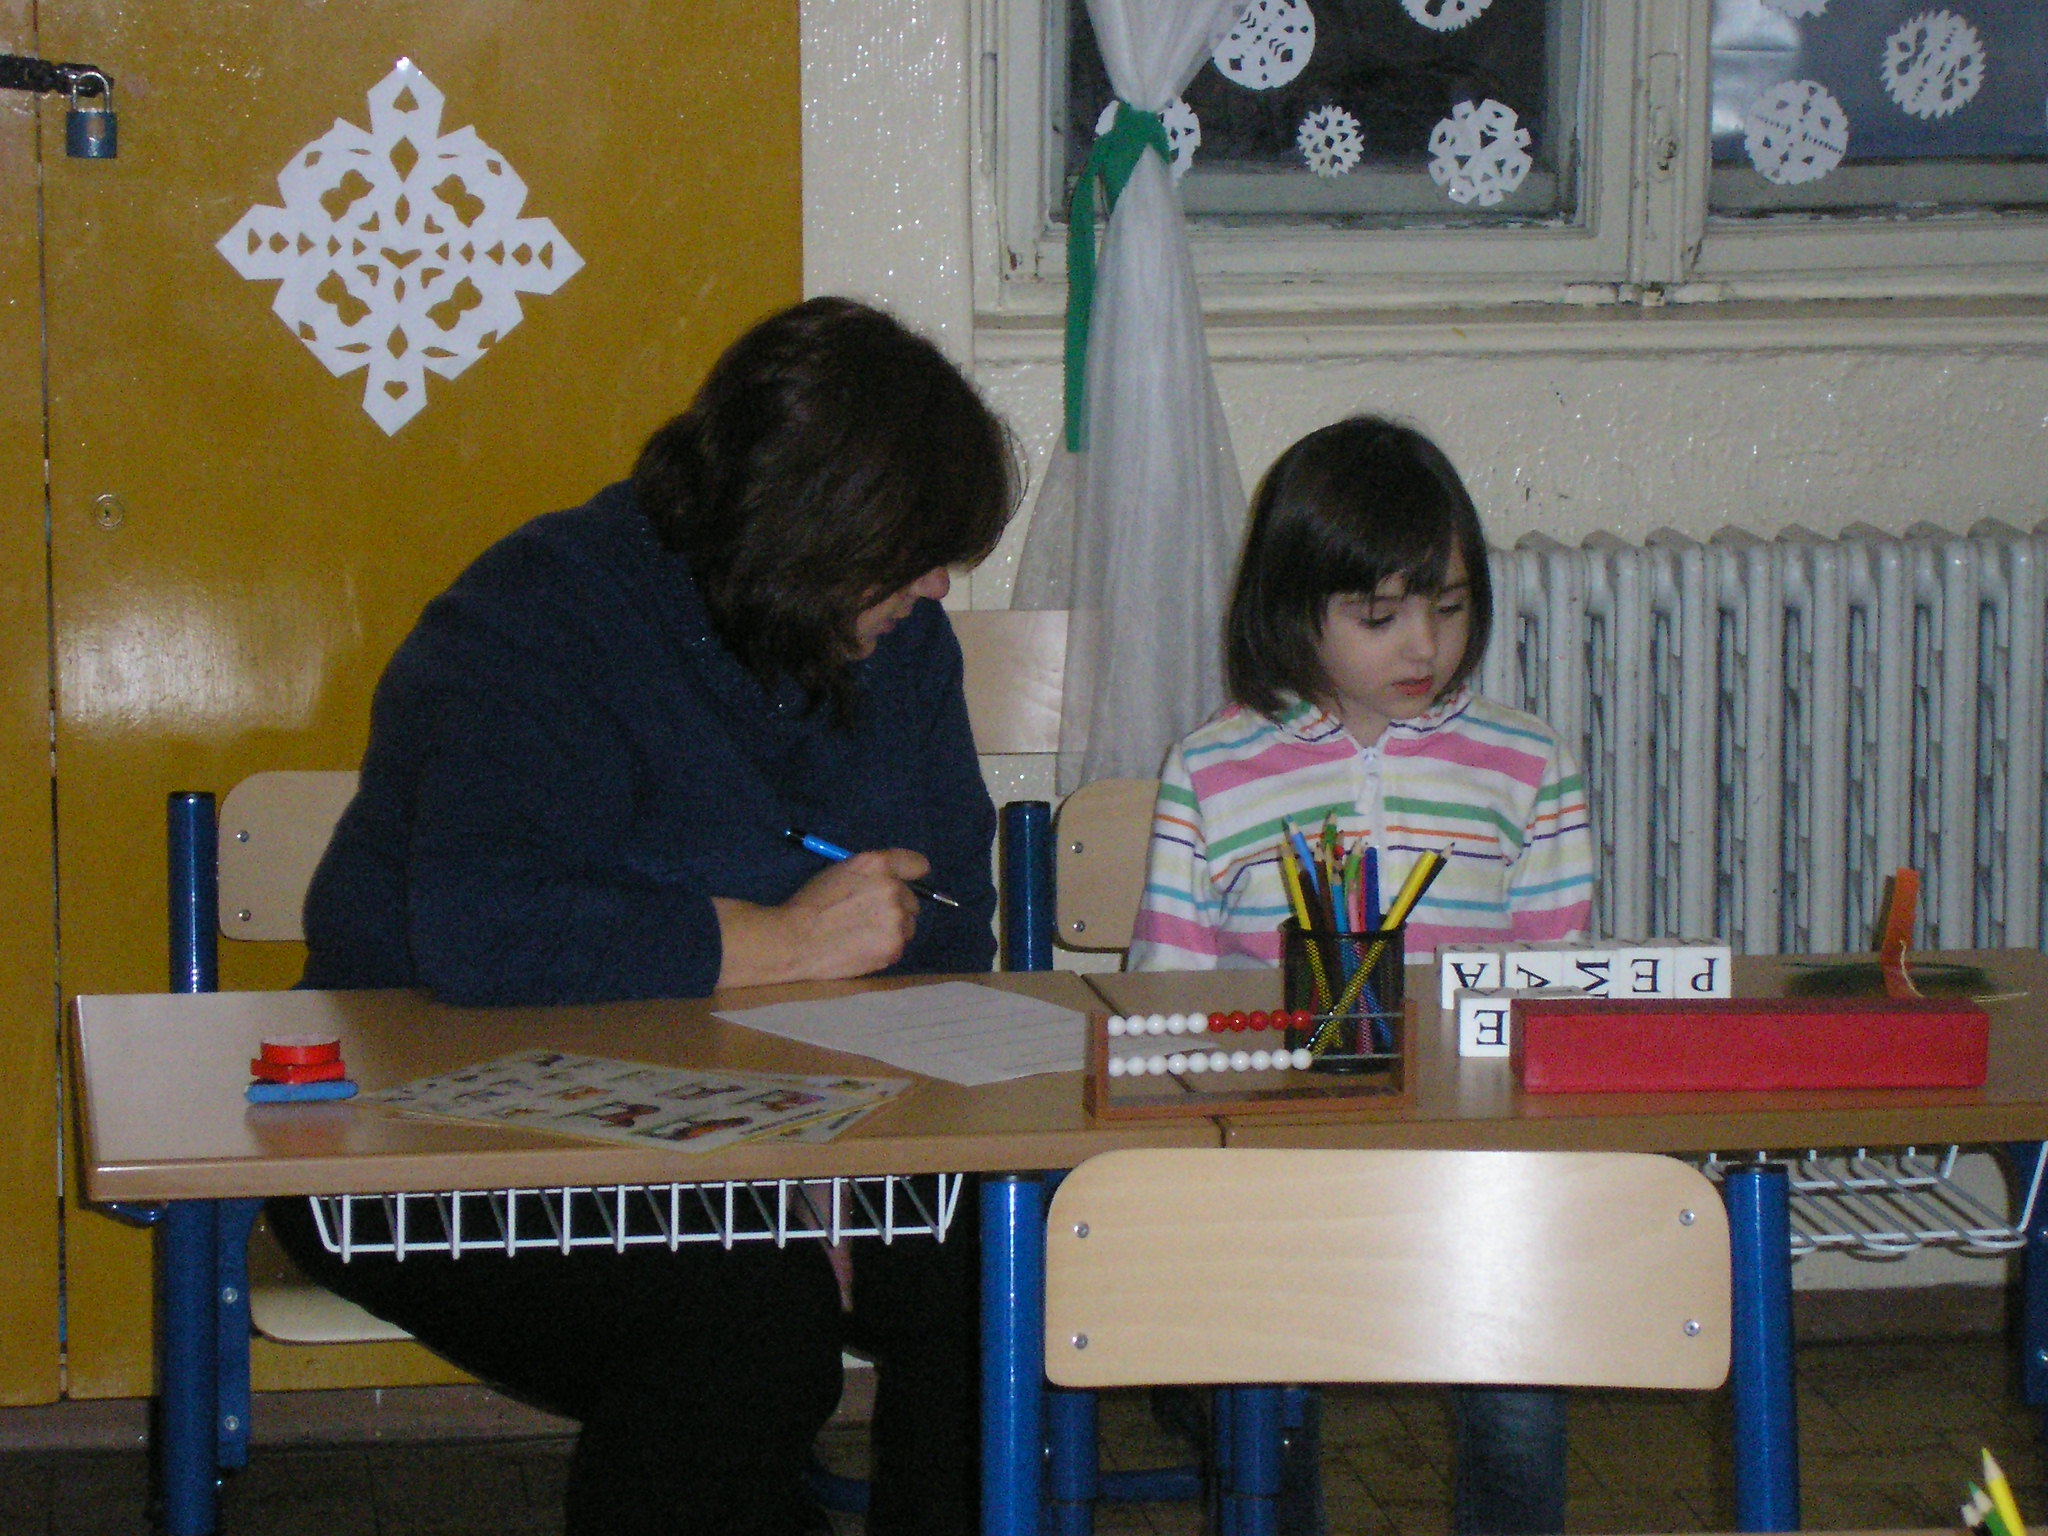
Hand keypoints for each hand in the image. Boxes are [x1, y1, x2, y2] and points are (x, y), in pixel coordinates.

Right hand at [713, 849, 927, 988]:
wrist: (794, 940)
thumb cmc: (811, 904)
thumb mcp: (841, 872)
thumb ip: (871, 873)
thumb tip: (895, 880)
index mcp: (877, 864)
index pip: (917, 864)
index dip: (912, 875)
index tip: (909, 882)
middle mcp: (892, 888)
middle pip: (913, 899)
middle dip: (897, 907)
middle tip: (868, 916)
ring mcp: (895, 919)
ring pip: (907, 925)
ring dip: (892, 929)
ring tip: (861, 934)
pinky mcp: (894, 947)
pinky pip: (898, 946)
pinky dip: (885, 948)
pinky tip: (860, 948)